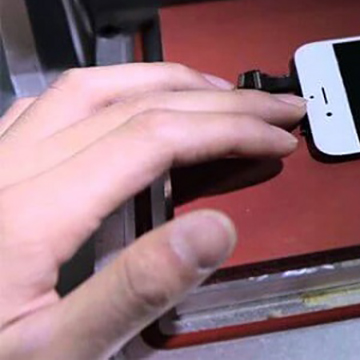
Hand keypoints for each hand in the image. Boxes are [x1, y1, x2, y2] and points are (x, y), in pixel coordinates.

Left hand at [0, 63, 305, 358]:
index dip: (228, 128)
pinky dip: (107, 92)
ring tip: (218, 95)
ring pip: (85, 87)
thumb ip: (133, 292)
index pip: (153, 136)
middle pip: (129, 100)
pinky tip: (129, 109)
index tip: (278, 136)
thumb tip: (216, 228)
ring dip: (163, 81)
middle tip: (274, 106)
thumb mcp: (53, 358)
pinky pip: (46, 106)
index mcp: (29, 213)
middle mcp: (5, 170)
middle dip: (216, 97)